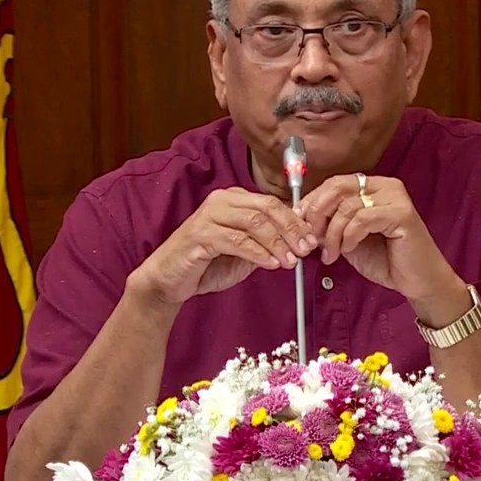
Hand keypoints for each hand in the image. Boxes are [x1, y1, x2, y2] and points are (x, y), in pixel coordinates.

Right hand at [127, 187, 317, 305]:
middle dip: (290, 230)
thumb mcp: (244, 253)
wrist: (169, 280)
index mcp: (234, 200)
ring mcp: (209, 215)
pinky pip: (237, 240)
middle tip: (305, 249)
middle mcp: (222, 201)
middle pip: (266, 208)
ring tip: (289, 261)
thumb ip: (266, 243)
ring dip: (277, 243)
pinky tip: (270, 264)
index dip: (295, 221)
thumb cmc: (206, 265)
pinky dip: (258, 253)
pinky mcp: (200, 234)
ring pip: (254, 222)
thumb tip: (299, 241)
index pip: (272, 203)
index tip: (311, 239)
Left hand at [298, 175, 465, 308]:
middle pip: (338, 187)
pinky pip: (362, 218)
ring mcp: (395, 198)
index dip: (313, 200)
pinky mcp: (402, 213)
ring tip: (331, 253)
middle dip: (318, 213)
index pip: (335, 183)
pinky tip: (348, 249)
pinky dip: (349, 236)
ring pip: (347, 206)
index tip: (299, 219)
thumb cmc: (387, 260)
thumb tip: (304, 219)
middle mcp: (385, 186)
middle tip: (312, 236)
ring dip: (332, 233)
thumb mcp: (349, 239)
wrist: (418, 281)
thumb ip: (331, 226)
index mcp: (373, 187)